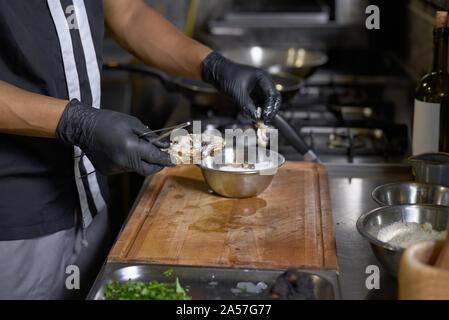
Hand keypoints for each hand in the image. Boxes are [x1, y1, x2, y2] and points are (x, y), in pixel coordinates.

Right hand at [56, 99, 173, 175]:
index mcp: (131, 148)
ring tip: (134, 146)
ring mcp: (115, 168)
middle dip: (157, 165)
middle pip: (148, 169)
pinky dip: (128, 162)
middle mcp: (124, 161)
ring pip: (136, 168)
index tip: (174, 161)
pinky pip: (124, 169)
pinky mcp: (108, 171)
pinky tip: (122, 150)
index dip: (166, 160)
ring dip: (140, 161)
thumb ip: (150, 137)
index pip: (155, 158)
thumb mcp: (133, 123)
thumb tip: (164, 145)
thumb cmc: (108, 121)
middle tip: (161, 157)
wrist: (83, 127)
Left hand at [201, 52, 281, 121]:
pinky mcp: (252, 93)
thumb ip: (247, 105)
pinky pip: (259, 103)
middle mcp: (263, 83)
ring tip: (259, 120)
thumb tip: (255, 117)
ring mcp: (258, 88)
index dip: (270, 107)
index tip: (265, 117)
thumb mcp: (237, 92)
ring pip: (266, 102)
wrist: (217, 72)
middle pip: (273, 99)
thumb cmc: (227, 76)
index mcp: (262, 78)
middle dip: (270, 110)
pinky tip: (254, 116)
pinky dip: (257, 110)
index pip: (272, 94)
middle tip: (265, 121)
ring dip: (264, 111)